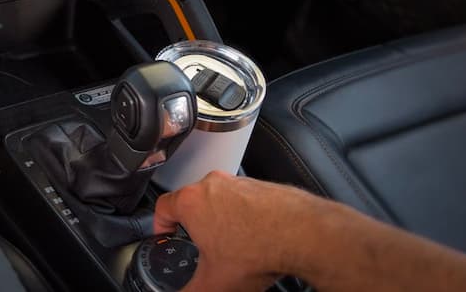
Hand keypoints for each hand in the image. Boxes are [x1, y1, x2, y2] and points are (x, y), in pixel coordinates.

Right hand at [153, 171, 341, 291]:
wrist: (304, 234)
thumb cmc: (260, 248)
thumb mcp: (215, 283)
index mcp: (192, 201)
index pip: (163, 207)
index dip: (160, 225)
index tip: (166, 234)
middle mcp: (214, 185)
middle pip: (193, 202)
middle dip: (195, 225)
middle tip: (203, 247)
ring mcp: (241, 183)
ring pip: (221, 200)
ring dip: (223, 220)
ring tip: (234, 247)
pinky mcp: (265, 186)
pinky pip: (247, 201)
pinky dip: (248, 218)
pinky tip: (257, 240)